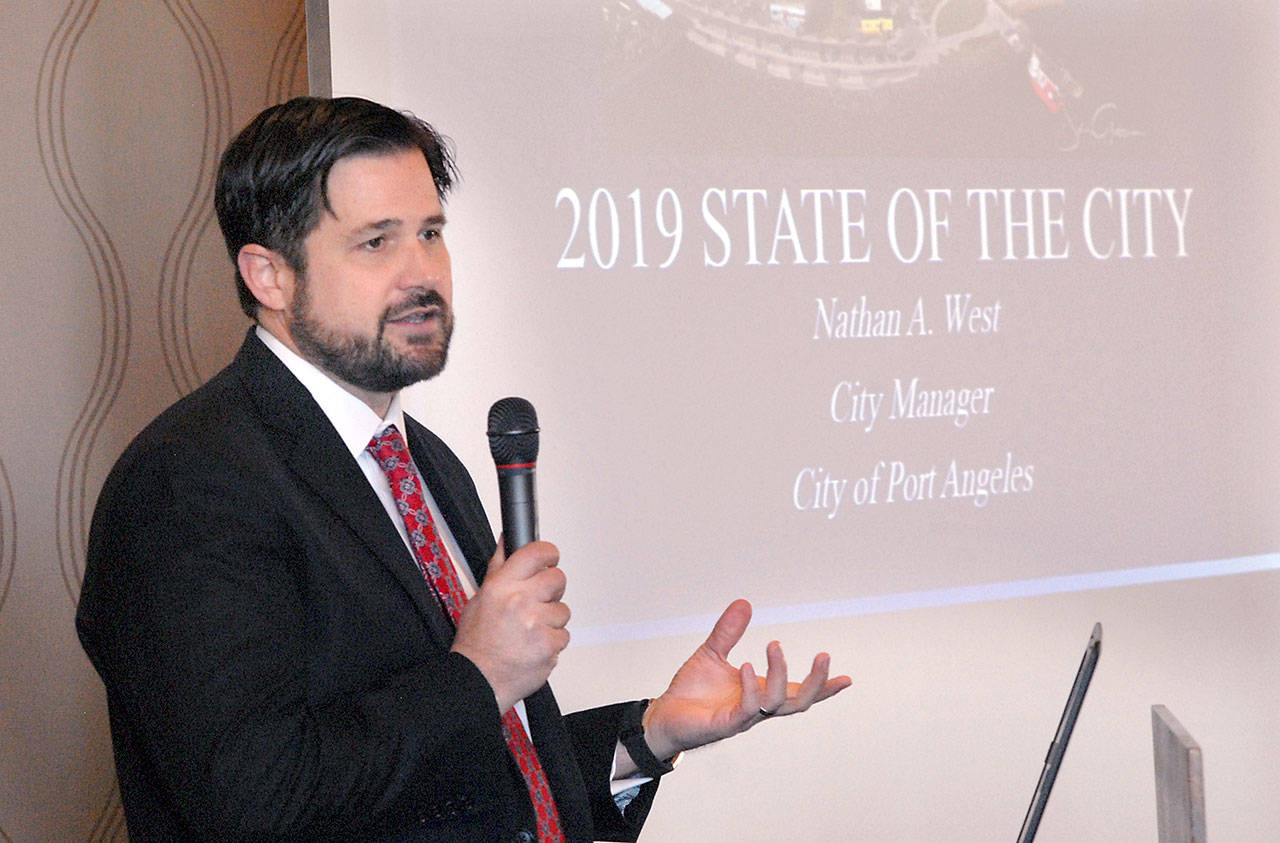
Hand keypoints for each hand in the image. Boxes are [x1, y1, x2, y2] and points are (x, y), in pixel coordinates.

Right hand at [450, 540, 569, 712]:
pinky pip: (564, 635)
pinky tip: (533, 646)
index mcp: (502, 585)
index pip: (536, 552)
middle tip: (536, 603)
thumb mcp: (480, 598)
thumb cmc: (476, 642)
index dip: (548, 554)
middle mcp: (520, 601)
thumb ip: (500, 568)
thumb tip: (508, 541)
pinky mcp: (549, 645)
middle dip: (551, 590)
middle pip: (558, 579)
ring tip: (529, 631)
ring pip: (563, 610)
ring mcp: (536, 624)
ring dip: (551, 620)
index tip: (549, 558)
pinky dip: (552, 641)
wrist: (477, 680)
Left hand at [639, 599, 850, 759]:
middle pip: (799, 702)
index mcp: (761, 692)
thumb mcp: (712, 653)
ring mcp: (744, 717)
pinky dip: (751, 687)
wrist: (664, 716)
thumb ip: (729, 632)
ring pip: (777, 703)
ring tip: (774, 646)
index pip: (799, 692)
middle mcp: (758, 707)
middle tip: (823, 655)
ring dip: (780, 674)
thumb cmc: (692, 691)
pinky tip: (746, 666)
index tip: (848, 679)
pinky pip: (748, 710)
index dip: (823, 688)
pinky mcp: (725, 724)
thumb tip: (745, 602)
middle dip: (817, 683)